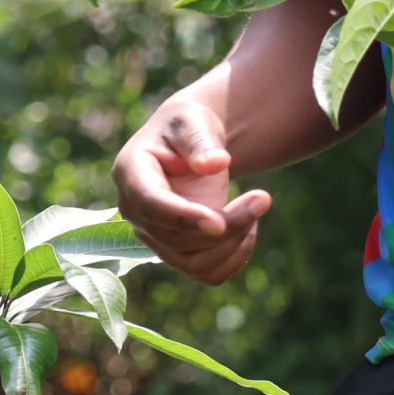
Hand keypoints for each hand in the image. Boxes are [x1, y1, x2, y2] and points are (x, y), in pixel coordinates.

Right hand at [113, 95, 271, 284]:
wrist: (190, 145)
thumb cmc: (189, 127)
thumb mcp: (194, 121)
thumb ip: (201, 141)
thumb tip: (215, 164)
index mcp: (131, 172)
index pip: (151, 204)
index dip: (183, 216)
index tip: (219, 222)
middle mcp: (135, 210)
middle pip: (177, 238)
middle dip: (227, 224)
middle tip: (263, 197)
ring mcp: (153, 236)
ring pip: (193, 263)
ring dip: (233, 243)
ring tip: (256, 206)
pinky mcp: (176, 252)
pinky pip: (206, 273)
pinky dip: (234, 258)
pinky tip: (250, 227)